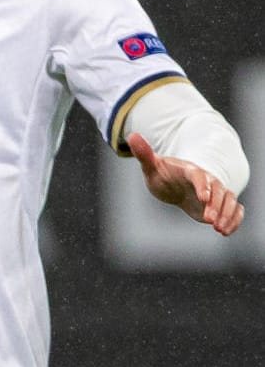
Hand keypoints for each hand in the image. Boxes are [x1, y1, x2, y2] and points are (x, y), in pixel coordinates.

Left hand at [127, 132, 244, 235]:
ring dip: (227, 214)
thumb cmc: (162, 174)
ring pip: (229, 200)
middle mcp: (207, 180)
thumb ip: (144, 154)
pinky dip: (235, 219)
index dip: (202, 186)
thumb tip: (132, 135)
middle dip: (216, 206)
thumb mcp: (151, 166)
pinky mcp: (220, 204)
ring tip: (219, 230)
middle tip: (210, 221)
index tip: (202, 199)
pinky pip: (235, 209)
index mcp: (190, 170)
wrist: (173, 183)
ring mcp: (215, 192)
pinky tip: (227, 231)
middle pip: (218, 190)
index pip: (199, 176)